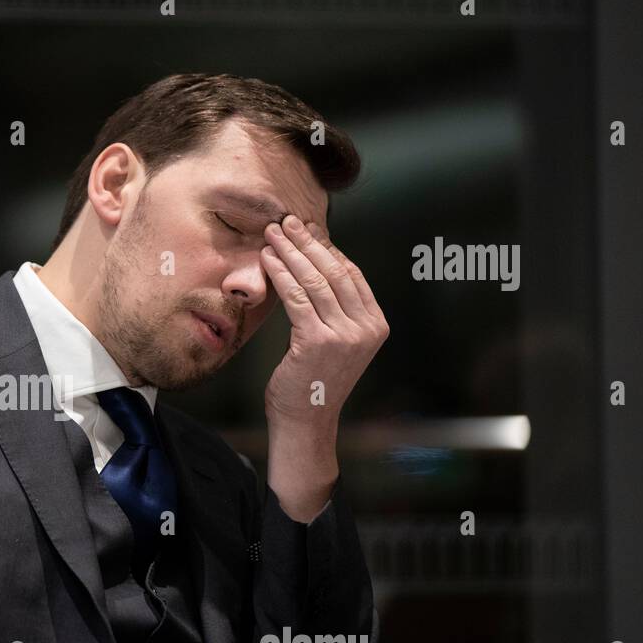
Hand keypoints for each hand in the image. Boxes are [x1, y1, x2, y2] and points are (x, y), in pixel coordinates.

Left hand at [258, 217, 388, 520]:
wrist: (306, 421)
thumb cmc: (312, 381)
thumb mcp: (333, 342)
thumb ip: (334, 309)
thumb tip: (316, 265)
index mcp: (376, 324)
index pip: (352, 274)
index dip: (328, 247)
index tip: (306, 229)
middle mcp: (366, 328)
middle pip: (334, 271)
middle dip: (307, 242)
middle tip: (286, 221)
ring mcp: (345, 335)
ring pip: (315, 280)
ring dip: (290, 252)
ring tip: (271, 234)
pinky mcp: (319, 340)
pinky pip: (297, 297)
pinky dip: (280, 274)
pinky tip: (267, 259)